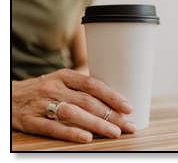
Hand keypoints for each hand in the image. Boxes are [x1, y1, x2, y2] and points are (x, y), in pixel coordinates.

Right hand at [12, 69, 135, 142]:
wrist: (10, 97)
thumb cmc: (43, 89)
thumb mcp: (60, 81)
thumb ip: (81, 88)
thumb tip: (112, 99)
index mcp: (64, 76)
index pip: (93, 84)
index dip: (112, 96)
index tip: (128, 107)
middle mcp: (54, 87)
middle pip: (87, 101)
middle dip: (110, 114)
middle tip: (127, 124)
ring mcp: (42, 104)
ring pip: (73, 113)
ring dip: (96, 124)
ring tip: (114, 132)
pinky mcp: (31, 120)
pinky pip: (53, 127)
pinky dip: (71, 133)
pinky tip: (87, 138)